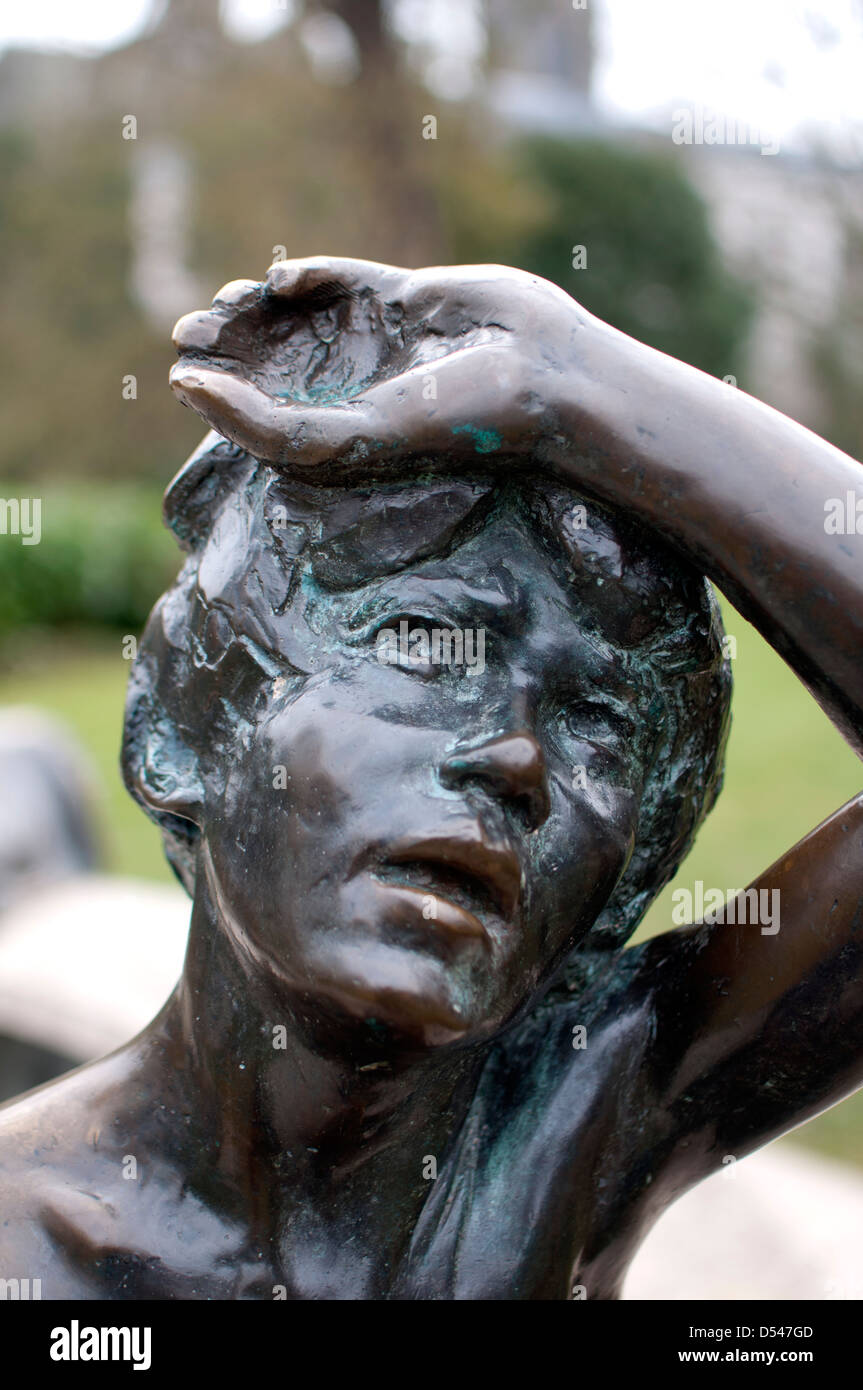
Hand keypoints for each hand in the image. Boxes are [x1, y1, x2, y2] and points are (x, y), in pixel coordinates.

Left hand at [169, 255, 589, 478]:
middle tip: (192, 327)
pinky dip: (306, 274)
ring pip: (295, 317)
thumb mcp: (344, 436)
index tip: (184, 368)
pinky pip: (338, 278)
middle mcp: (353, 389)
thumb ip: (263, 424)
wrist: (539, 374)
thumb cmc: (451, 421)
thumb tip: (184, 383)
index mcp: (339, 432)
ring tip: (228, 301)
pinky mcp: (400, 294)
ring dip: (254, 307)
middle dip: (227, 341)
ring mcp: (376, 340)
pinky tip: (283, 280)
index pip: (260, 411)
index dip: (216, 388)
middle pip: (270, 360)